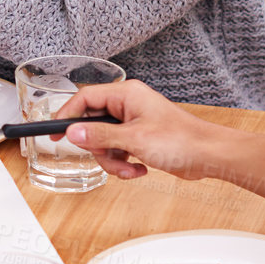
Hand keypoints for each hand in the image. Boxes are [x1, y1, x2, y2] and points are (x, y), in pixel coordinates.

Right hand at [57, 79, 230, 181]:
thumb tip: (72, 133)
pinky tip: (139, 168)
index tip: (54, 133)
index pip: (84, 99)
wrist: (210, 156)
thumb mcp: (133, 139)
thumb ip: (98, 135)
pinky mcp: (139, 138)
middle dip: (99, 148)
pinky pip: (117, 150)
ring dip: (113, 160)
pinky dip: (124, 163)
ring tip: (130, 167)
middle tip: (109, 156)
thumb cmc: (181, 140)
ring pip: (104, 142)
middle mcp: (128, 105)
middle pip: (91, 125)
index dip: (67, 115)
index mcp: (126, 94)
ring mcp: (134, 122)